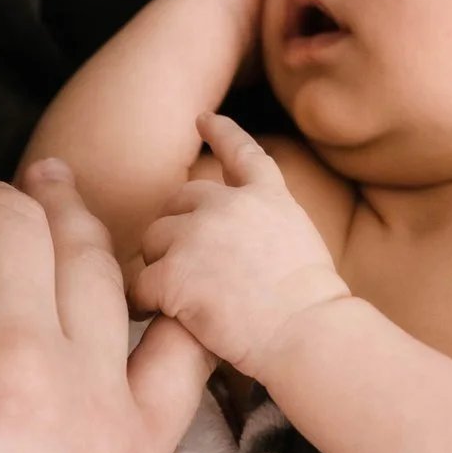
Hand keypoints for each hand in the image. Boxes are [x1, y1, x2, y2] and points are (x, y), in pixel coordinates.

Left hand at [133, 112, 349, 376]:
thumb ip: (266, 222)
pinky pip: (140, 282)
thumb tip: (240, 229)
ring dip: (159, 265)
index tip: (204, 119)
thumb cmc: (311, 307)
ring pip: (154, 239)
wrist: (306, 333)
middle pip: (180, 200)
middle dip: (176, 229)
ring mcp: (199, 234)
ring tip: (174, 297)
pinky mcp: (175, 271)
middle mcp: (230, 204)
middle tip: (185, 267)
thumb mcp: (300, 242)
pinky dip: (141, 300)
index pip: (242, 153)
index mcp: (268, 196)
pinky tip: (149, 313)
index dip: (222, 133)